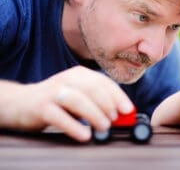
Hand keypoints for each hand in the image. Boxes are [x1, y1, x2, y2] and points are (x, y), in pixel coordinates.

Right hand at [1, 66, 132, 141]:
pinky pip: (59, 116)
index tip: (128, 110)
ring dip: (94, 113)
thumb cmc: (58, 101)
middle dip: (107, 104)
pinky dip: (74, 126)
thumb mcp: (79, 97)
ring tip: (104, 126)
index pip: (104, 82)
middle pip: (92, 88)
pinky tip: (84, 135)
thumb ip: (98, 102)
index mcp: (80, 74)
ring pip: (76, 99)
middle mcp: (67, 79)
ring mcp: (53, 92)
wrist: (22, 102)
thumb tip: (123, 114)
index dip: (118, 96)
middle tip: (115, 119)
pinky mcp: (40, 107)